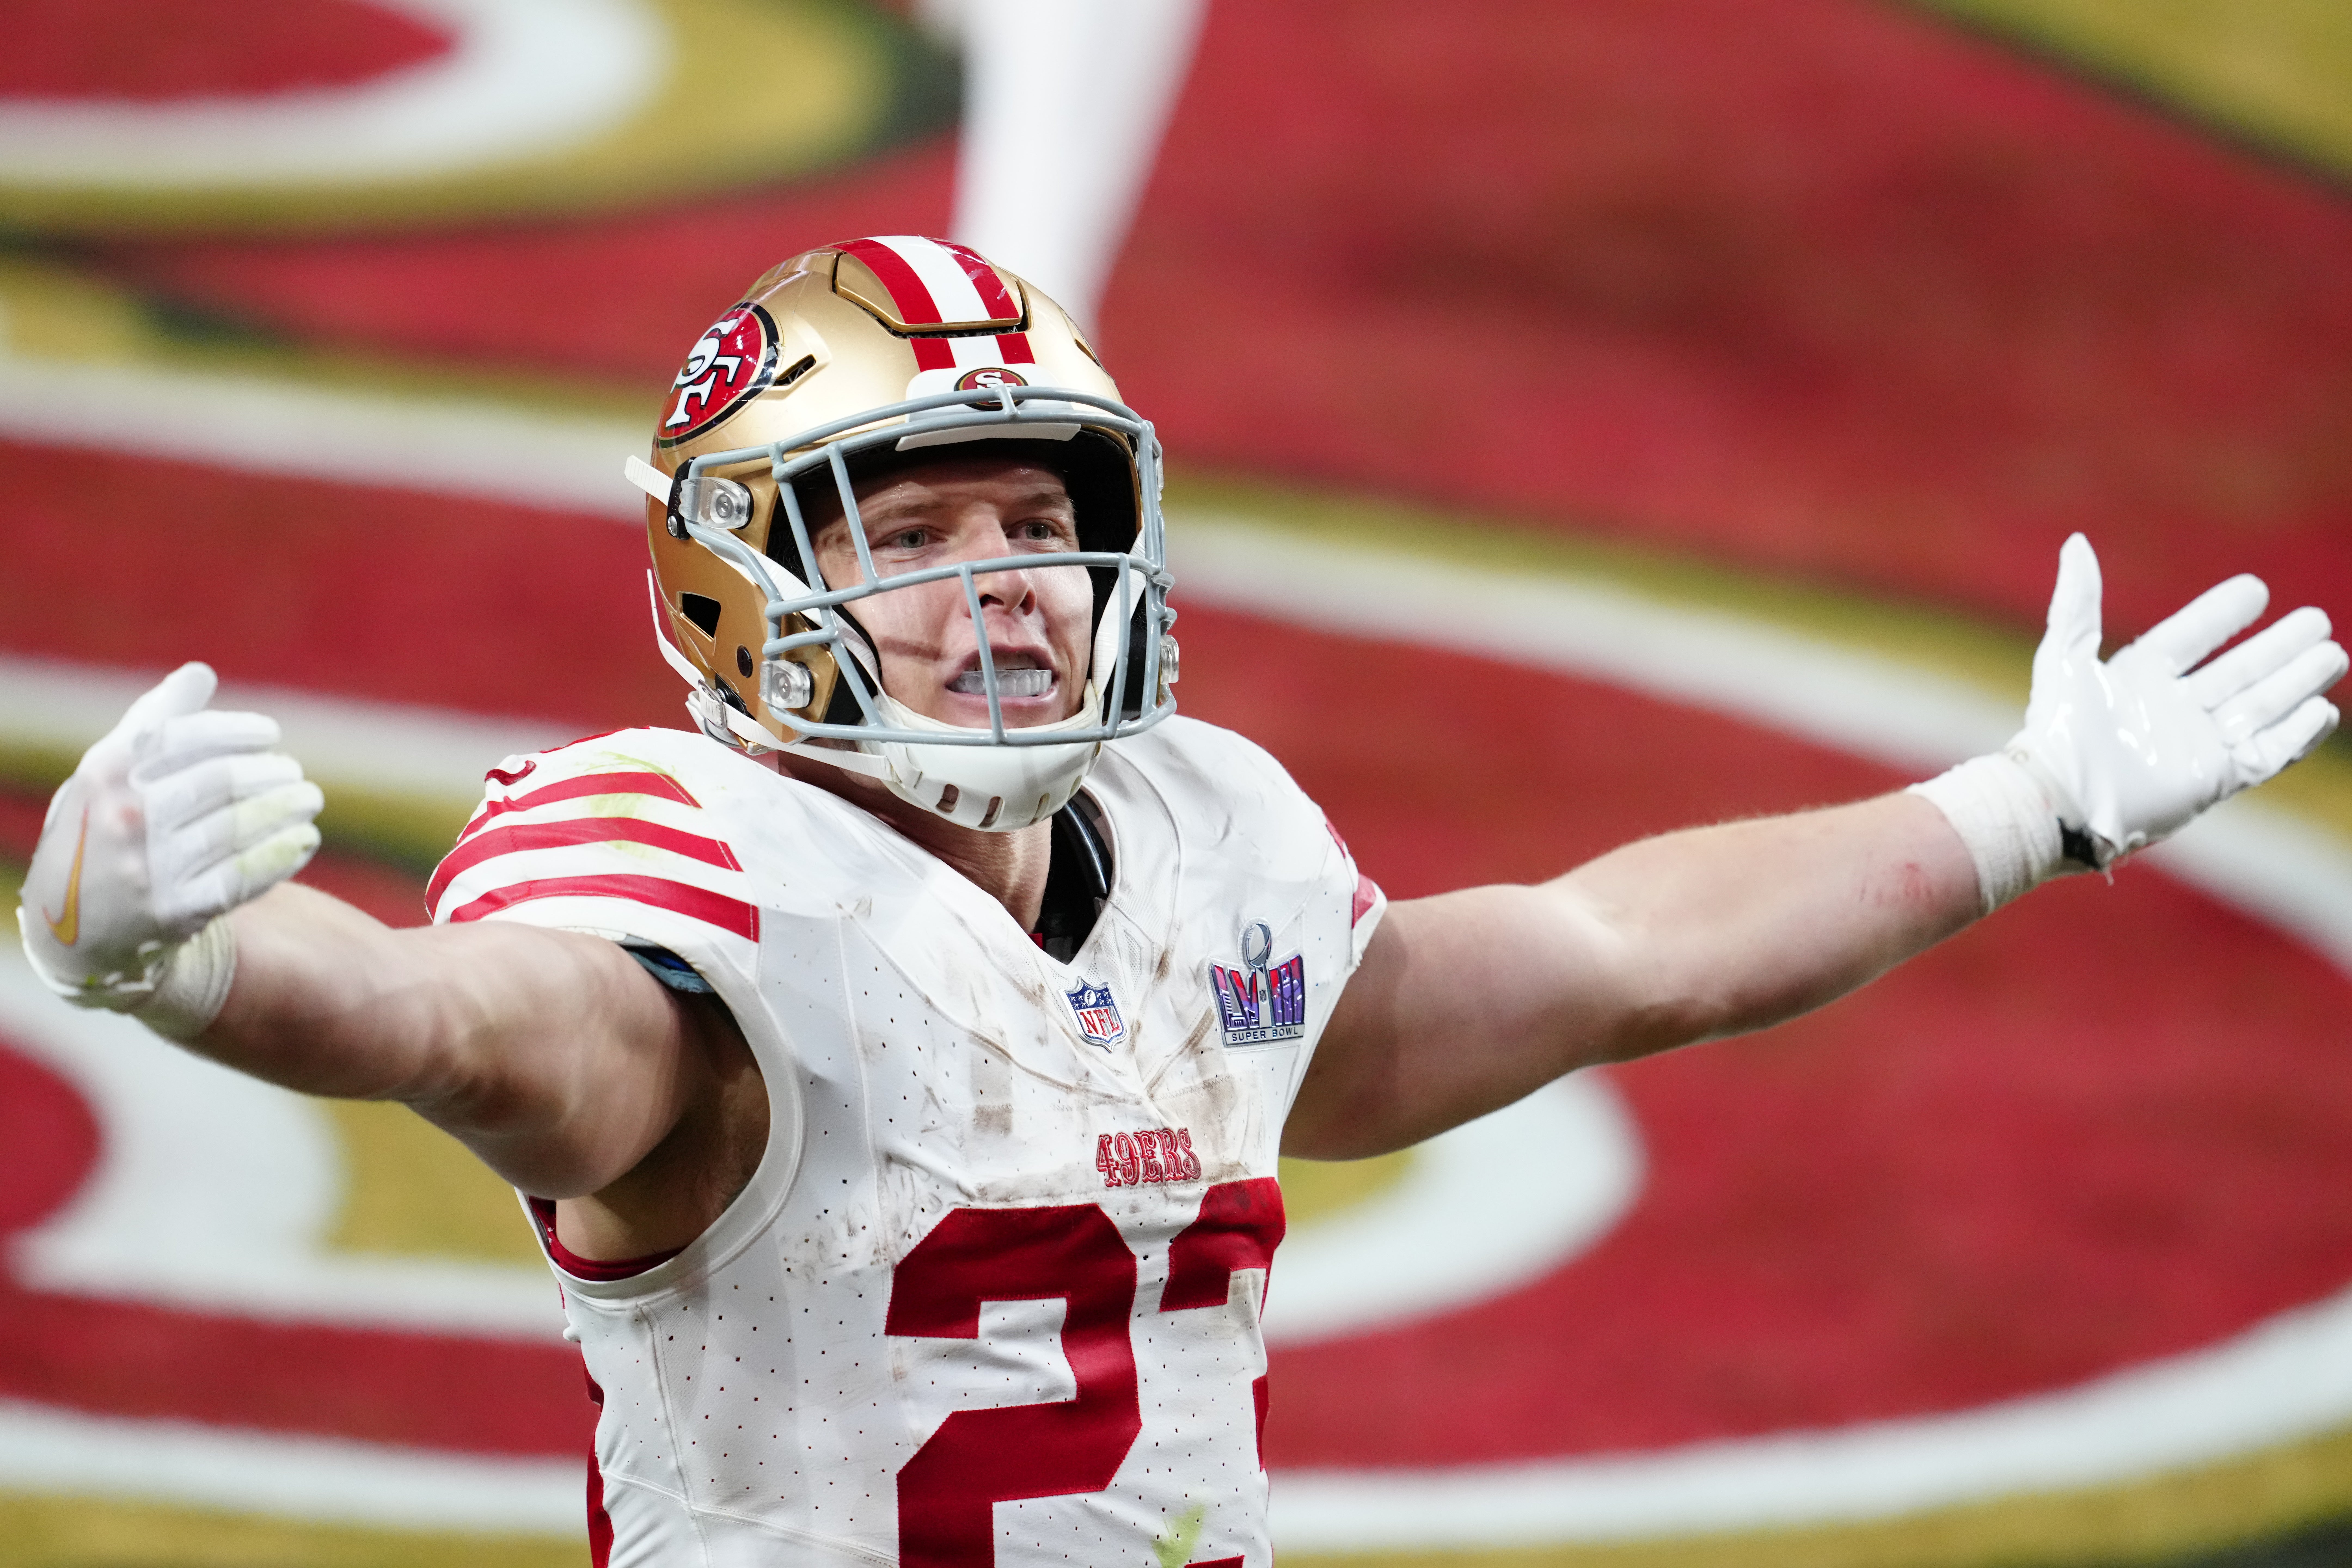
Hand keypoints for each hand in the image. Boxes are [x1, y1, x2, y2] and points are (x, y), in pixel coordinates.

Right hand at [17, 663, 322, 1010]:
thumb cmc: (101, 827)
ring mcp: (151, 867)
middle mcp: (125, 818)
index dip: (237, 731)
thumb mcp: (108, 772)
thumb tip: (201, 673)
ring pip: (239, 827)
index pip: (186, 737)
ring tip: (308, 798)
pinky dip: (282, 853)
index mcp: (106, 774)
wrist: (72, 923)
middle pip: (221, 781)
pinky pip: (246, 876)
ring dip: (286, 808)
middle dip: (269, 773)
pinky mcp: (177, 911)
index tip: (269, 733)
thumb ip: (153, 720)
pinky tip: (304, 838)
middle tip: (292, 772)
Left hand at [2011, 534, 2345, 867]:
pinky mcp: (2215, 780)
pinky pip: (2267, 753)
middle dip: (2278, 649)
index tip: (2255, 590)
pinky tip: (2321, 710)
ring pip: (2261, 707)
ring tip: (2332, 655)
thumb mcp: (2064, 656)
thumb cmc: (2059, 729)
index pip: (2191, 638)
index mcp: (2139, 679)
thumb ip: (2077, 600)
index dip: (2222, 615)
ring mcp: (2197, 746)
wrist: (2063, 797)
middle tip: (2316, 621)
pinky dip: (2296, 734)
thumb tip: (2076, 542)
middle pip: (2239, 672)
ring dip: (2297, 682)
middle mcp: (2173, 710)